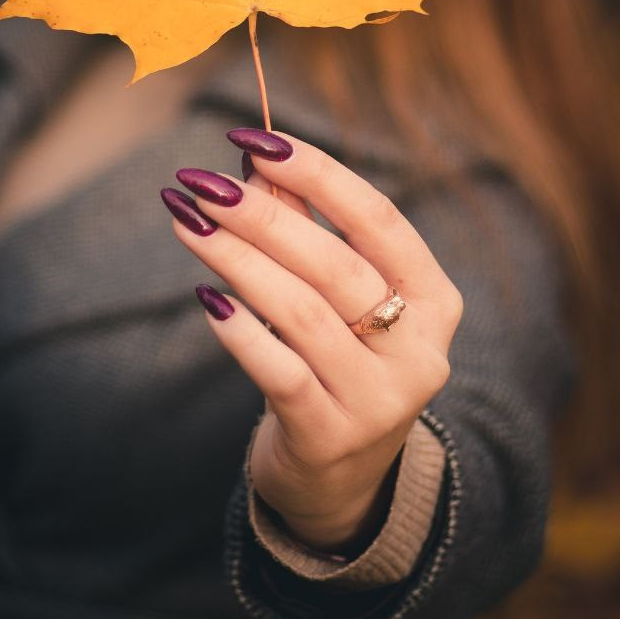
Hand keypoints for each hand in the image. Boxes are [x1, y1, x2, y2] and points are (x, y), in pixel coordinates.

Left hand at [160, 129, 462, 553]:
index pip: (378, 219)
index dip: (318, 174)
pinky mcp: (332, 437)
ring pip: (303, 313)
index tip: (257, 139)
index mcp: (432, 299)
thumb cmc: (336, 361)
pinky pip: (280, 372)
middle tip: (201, 182)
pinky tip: (206, 297)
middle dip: (261, 215)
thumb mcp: (337, 297)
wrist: (342, 479)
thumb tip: (255, 163)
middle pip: (335, 264)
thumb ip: (305, 228)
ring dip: (237, 260)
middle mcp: (418, 349)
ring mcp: (380, 399)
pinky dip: (240, 331)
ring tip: (187, 221)